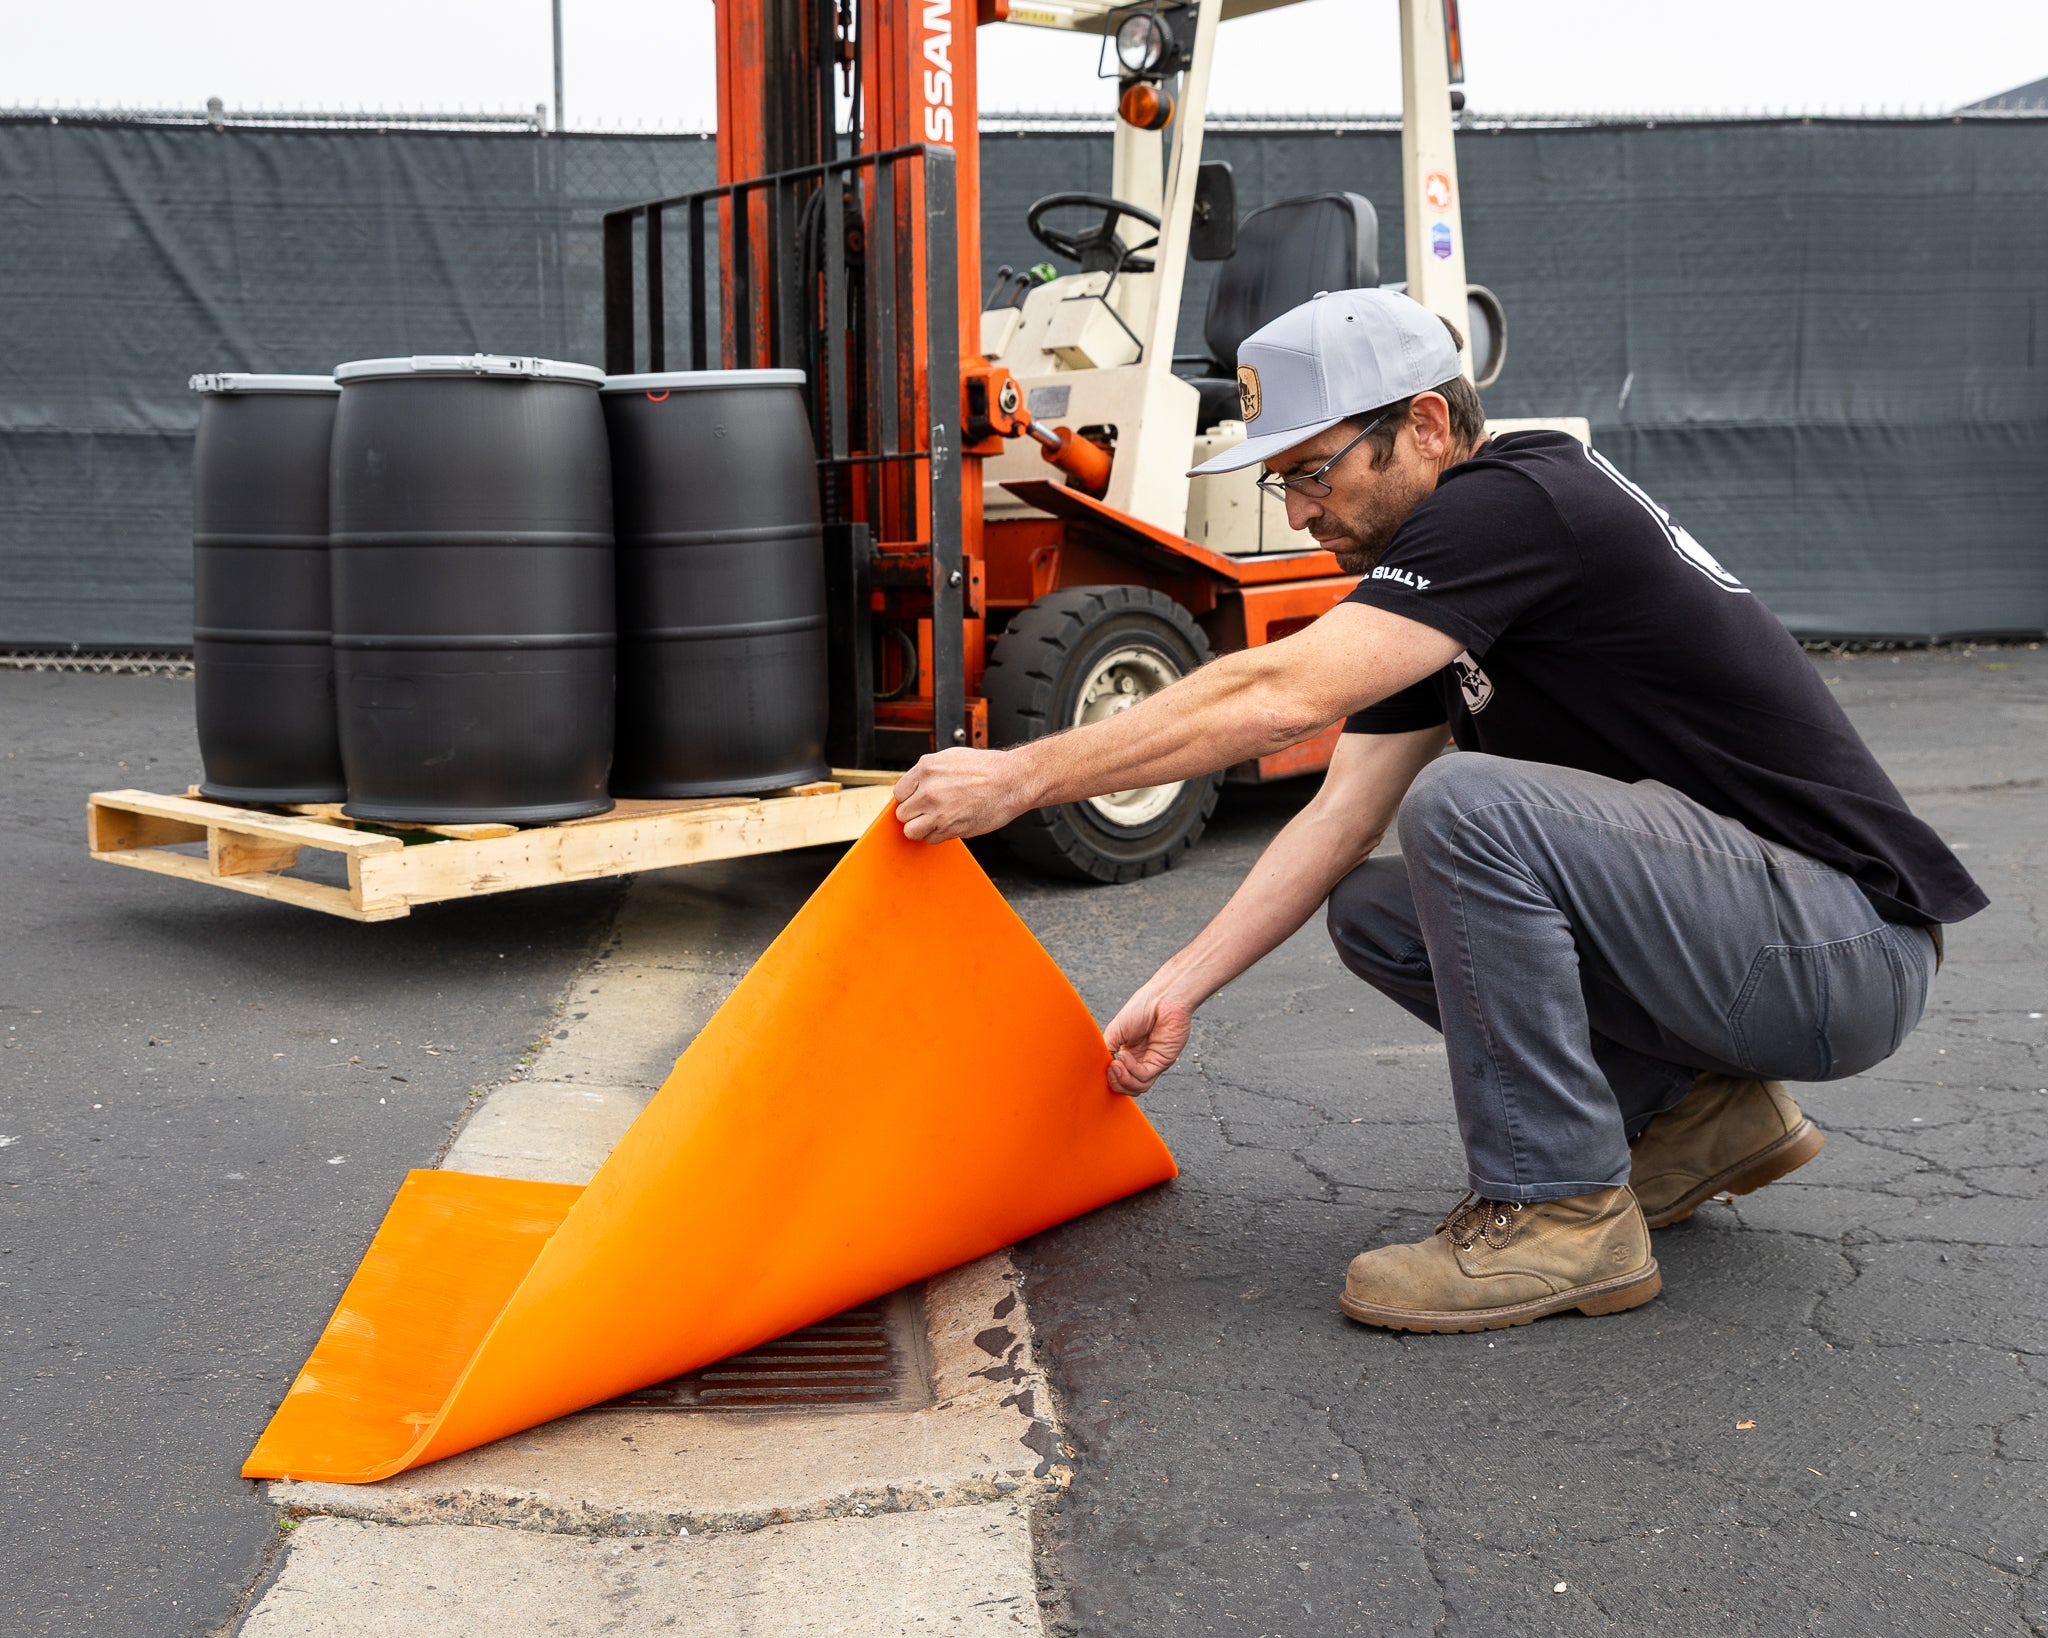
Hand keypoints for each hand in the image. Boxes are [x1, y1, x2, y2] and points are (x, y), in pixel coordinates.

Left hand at [893, 747, 1035, 842]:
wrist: (1012, 780)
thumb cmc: (987, 768)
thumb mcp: (950, 758)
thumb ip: (927, 773)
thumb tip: (913, 788)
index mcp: (926, 769)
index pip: (898, 793)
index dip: (909, 798)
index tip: (918, 800)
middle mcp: (928, 791)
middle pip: (902, 814)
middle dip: (915, 814)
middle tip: (930, 810)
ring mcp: (938, 812)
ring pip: (911, 831)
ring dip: (922, 828)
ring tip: (937, 820)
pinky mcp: (950, 829)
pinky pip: (931, 839)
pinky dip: (938, 835)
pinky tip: (952, 822)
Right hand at [1103, 986, 1193, 1096]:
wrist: (1162, 998)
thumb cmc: (1142, 1007)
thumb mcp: (1115, 1030)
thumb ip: (1107, 1049)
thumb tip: (1099, 1066)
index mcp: (1128, 1054)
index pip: (1118, 1078)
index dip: (1109, 1078)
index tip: (1101, 1067)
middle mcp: (1140, 1061)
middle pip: (1128, 1087)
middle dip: (1115, 1082)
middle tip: (1110, 1068)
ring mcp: (1152, 1062)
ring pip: (1138, 1087)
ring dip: (1123, 1079)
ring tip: (1116, 1064)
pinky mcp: (1163, 1062)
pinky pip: (1145, 1077)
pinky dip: (1132, 1070)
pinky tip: (1125, 1056)